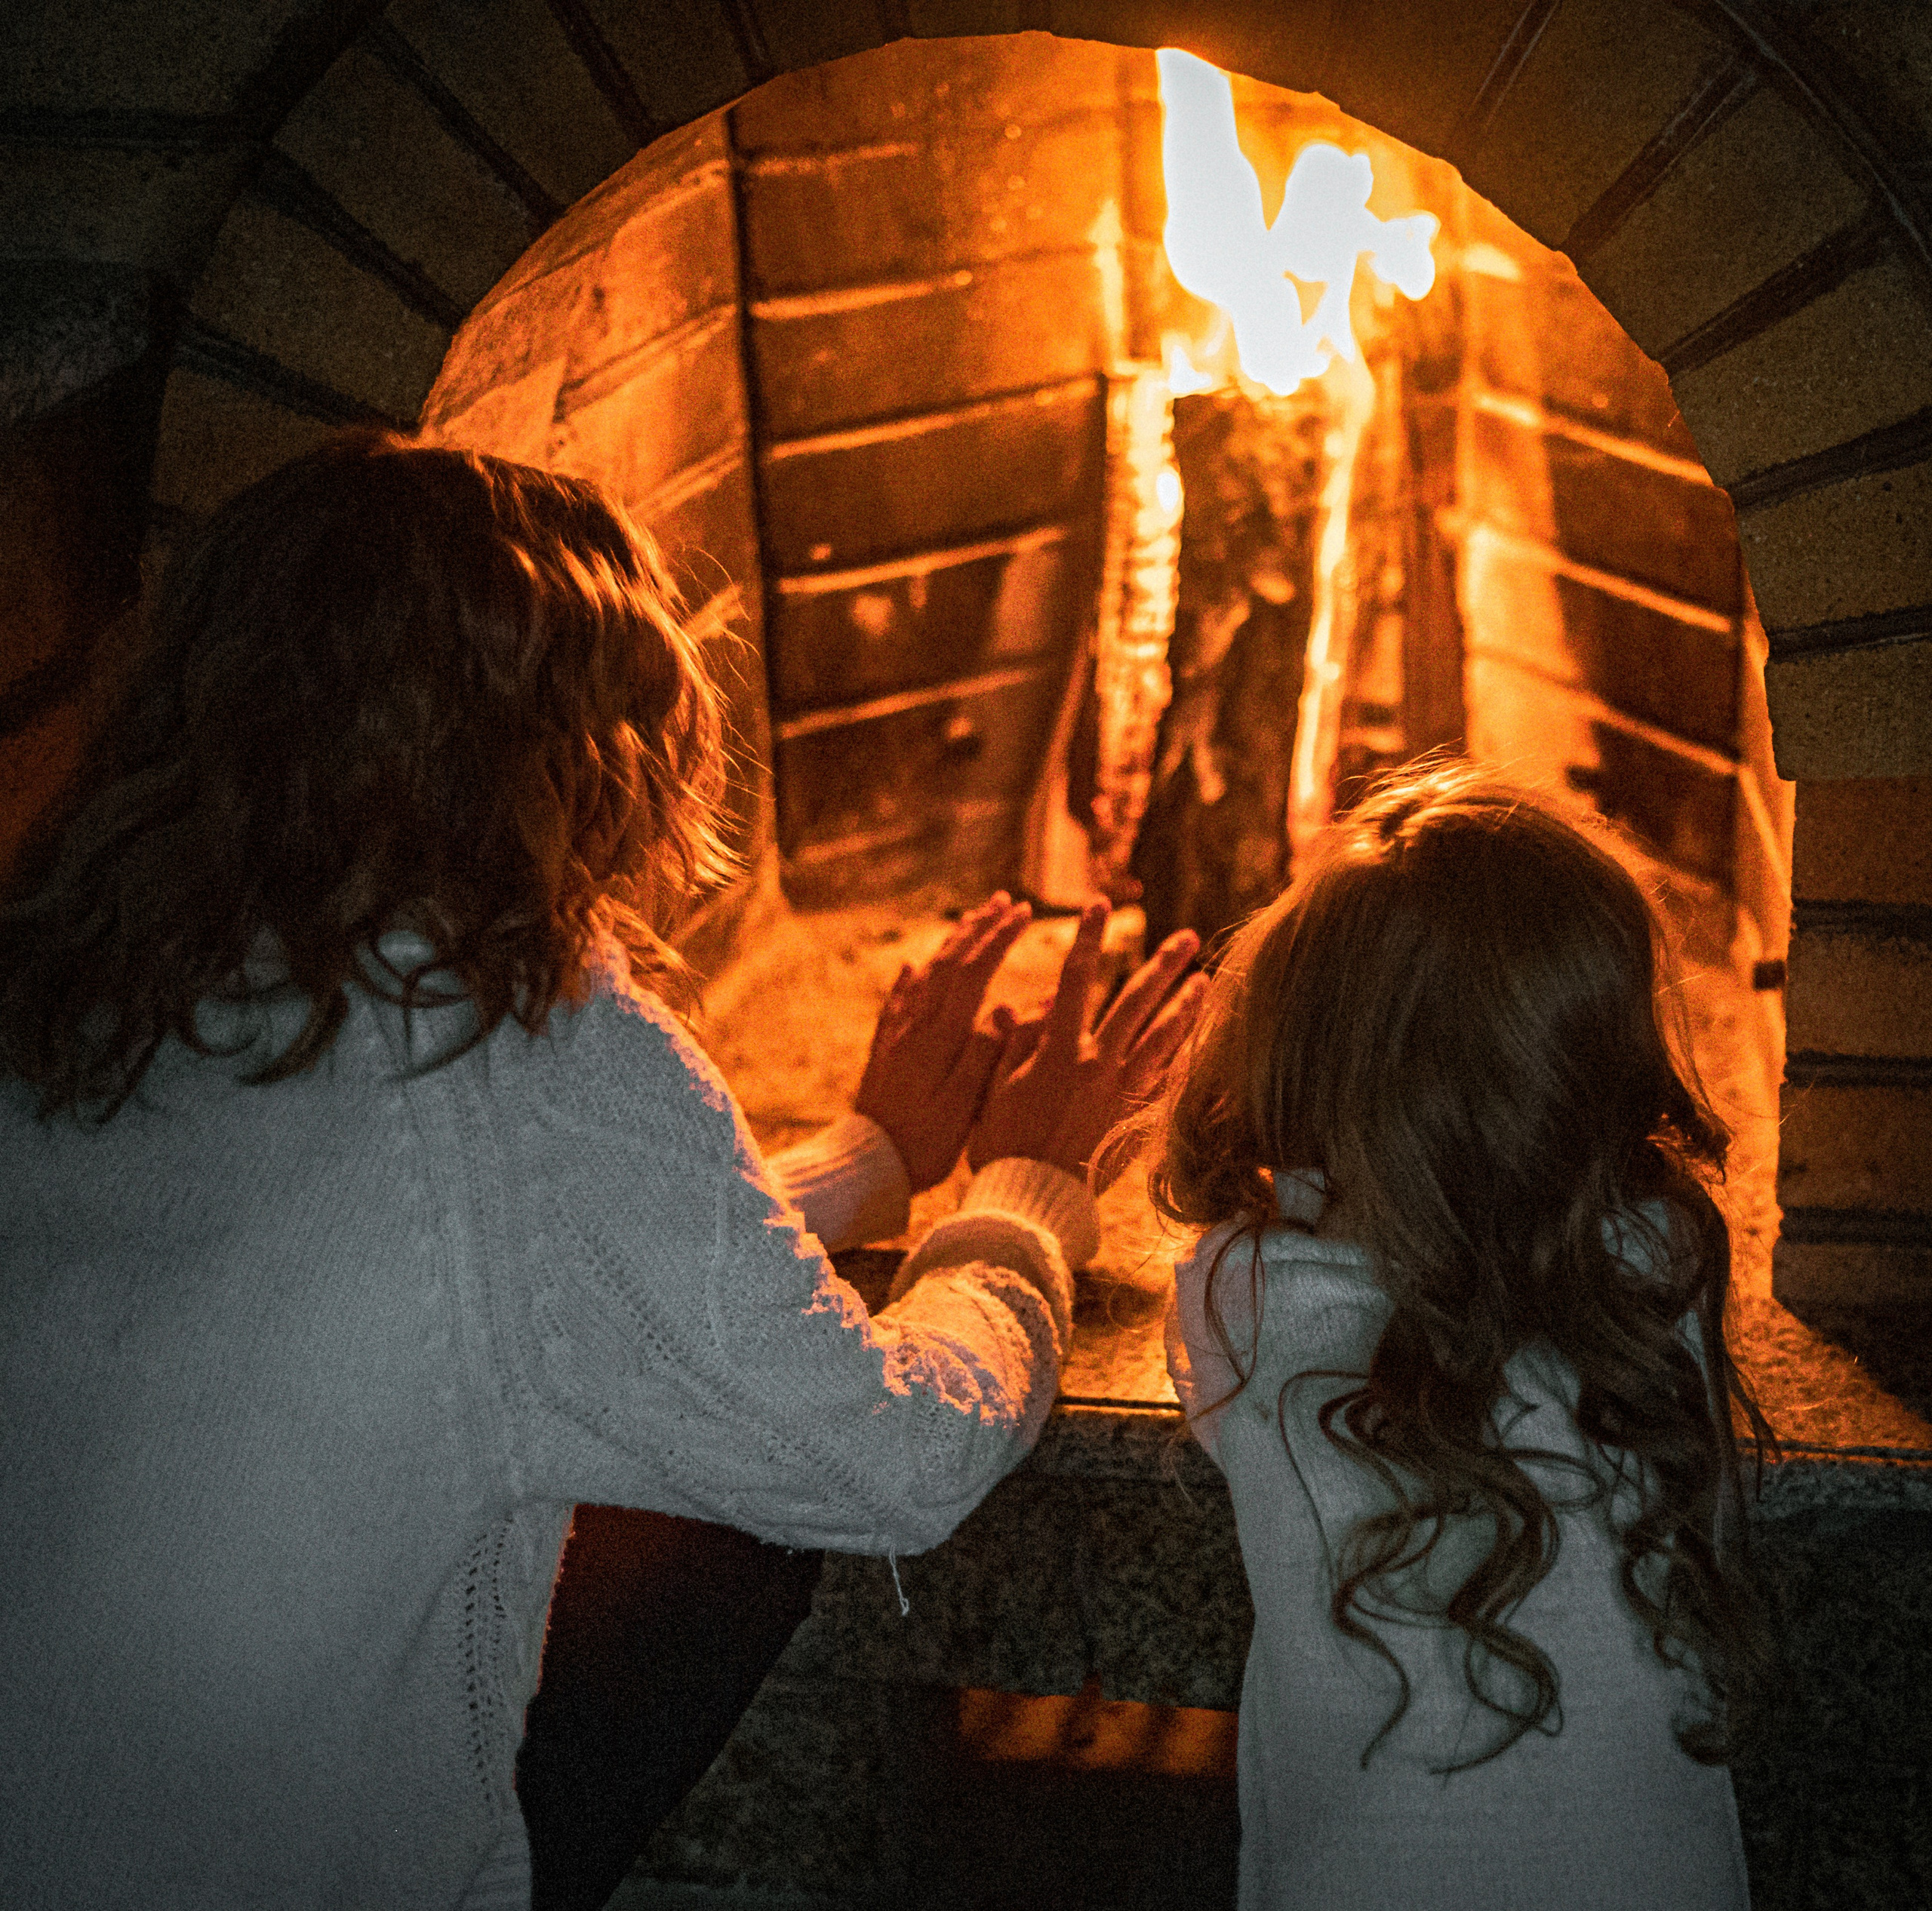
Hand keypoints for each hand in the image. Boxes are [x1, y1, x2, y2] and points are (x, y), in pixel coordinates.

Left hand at [852, 893, 1033, 1192]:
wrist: (868, 1164)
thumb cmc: (923, 1144)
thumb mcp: (963, 1106)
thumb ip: (983, 1055)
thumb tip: (1007, 1007)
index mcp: (940, 1038)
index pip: (974, 972)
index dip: (1000, 939)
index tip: (1024, 914)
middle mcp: (916, 1026)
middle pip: (950, 963)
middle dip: (981, 929)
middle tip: (1006, 902)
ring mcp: (897, 1035)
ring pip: (926, 975)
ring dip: (952, 944)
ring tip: (972, 920)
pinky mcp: (885, 1050)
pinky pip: (898, 1001)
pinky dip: (910, 977)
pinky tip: (913, 966)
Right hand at [966, 903, 1206, 1190]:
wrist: (1029, 1198)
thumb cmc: (1000, 1144)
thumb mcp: (994, 1087)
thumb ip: (1013, 1043)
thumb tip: (1024, 1006)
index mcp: (1058, 1049)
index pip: (1075, 977)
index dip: (1088, 937)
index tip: (1099, 906)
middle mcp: (1097, 1064)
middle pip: (1136, 1000)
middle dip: (1163, 964)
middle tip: (1188, 937)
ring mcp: (1120, 1091)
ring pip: (1163, 1038)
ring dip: (1187, 1006)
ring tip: (1207, 980)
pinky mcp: (1133, 1118)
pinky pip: (1168, 1080)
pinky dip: (1187, 1056)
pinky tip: (1203, 1040)